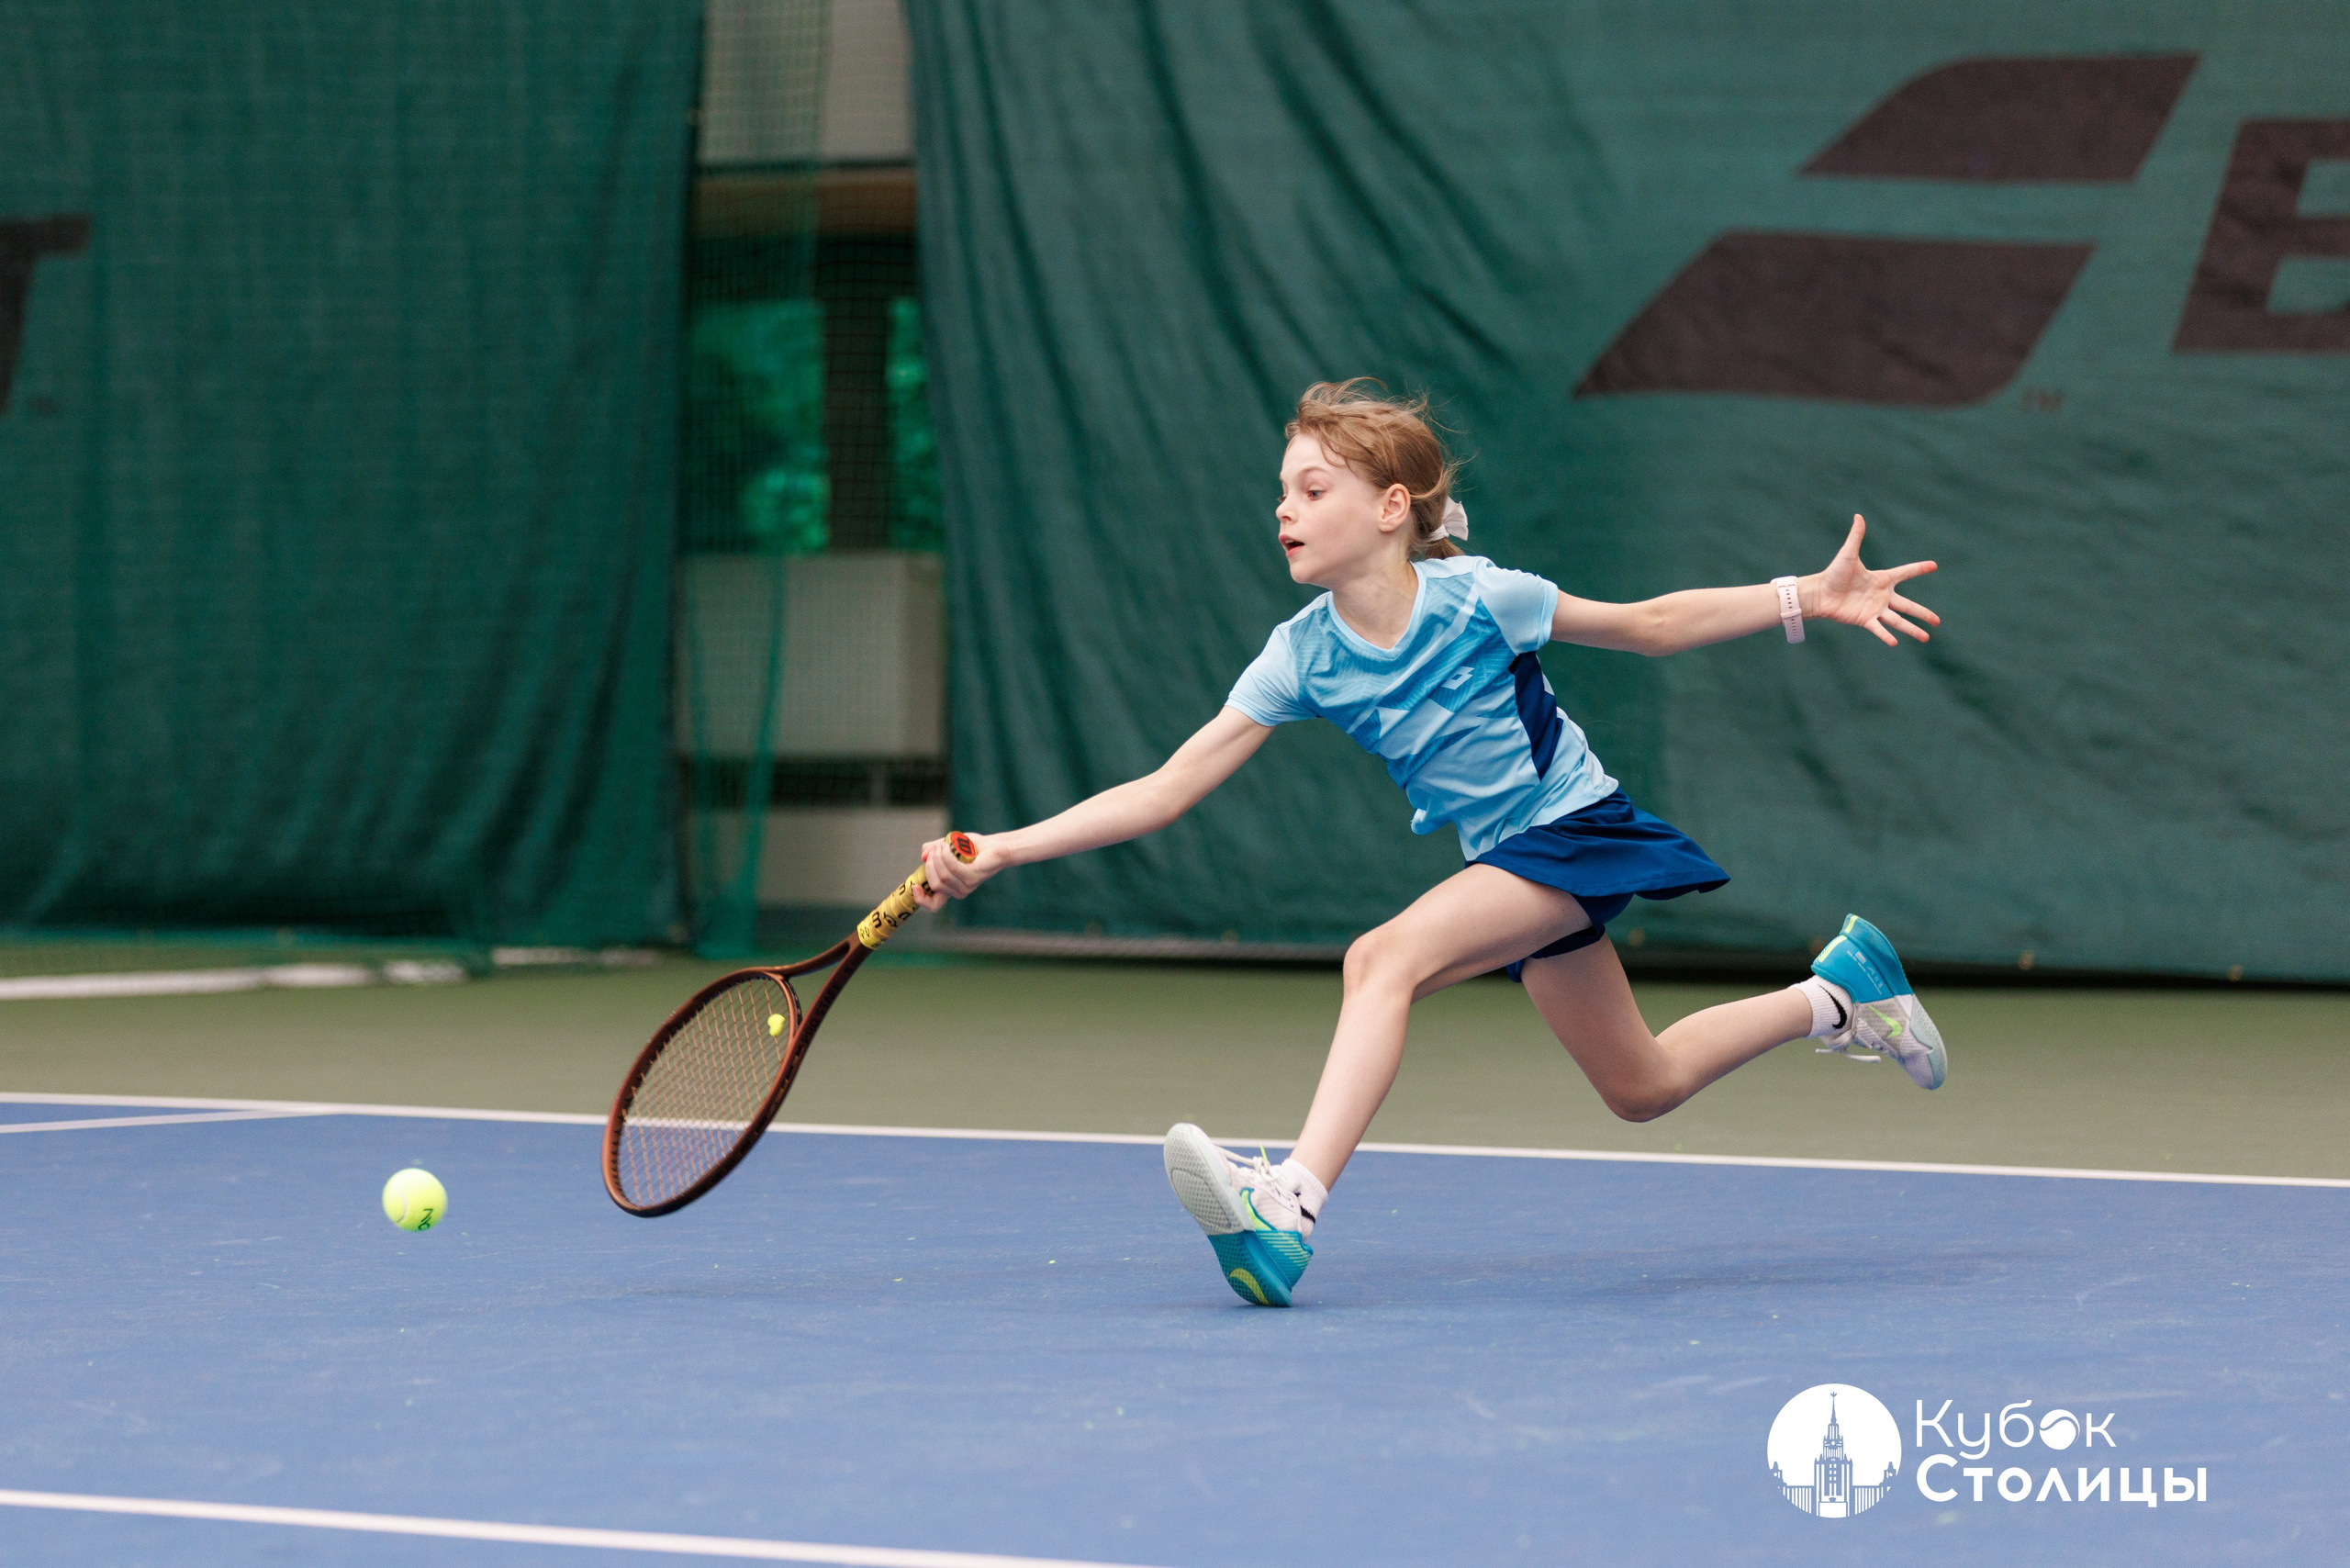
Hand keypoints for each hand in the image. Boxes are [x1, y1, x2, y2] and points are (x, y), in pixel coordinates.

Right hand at [911, 831, 997, 909]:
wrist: (993, 845)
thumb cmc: (971, 847)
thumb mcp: (946, 846)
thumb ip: (933, 850)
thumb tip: (923, 856)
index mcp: (950, 888)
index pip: (933, 905)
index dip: (921, 900)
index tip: (915, 886)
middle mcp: (958, 891)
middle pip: (935, 884)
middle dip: (930, 865)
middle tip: (935, 849)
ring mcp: (967, 886)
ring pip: (943, 876)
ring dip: (938, 857)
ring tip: (943, 845)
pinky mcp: (973, 877)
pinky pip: (953, 868)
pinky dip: (946, 855)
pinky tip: (947, 846)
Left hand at [1803, 515, 1939, 646]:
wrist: (1819, 592)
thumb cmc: (1833, 573)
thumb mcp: (1848, 554)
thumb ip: (1856, 536)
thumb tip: (1858, 516)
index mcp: (1882, 579)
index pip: (1905, 572)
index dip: (1919, 568)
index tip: (1934, 565)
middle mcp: (1882, 596)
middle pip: (1908, 606)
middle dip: (1923, 613)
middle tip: (1938, 621)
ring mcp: (1875, 609)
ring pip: (1898, 621)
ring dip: (1912, 629)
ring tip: (1926, 638)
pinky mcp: (1864, 620)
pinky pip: (1878, 629)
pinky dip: (1886, 635)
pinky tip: (1896, 642)